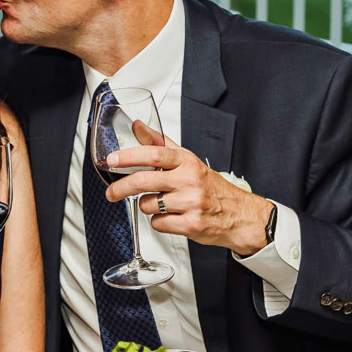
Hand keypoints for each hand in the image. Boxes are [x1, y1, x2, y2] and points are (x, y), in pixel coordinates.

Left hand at [106, 123, 272, 255]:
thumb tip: (137, 126)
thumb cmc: (210, 186)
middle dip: (121, 188)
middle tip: (112, 193)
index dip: (129, 156)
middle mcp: (189, 181)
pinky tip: (171, 217)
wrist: (239, 214)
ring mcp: (191, 203)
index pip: (154, 155)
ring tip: (162, 204)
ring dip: (146, 207)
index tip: (112, 160)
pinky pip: (158, 224)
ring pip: (147, 205)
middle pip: (144, 182)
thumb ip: (160, 143)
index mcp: (187, 162)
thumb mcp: (187, 160)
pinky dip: (159, 222)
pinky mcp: (191, 225)